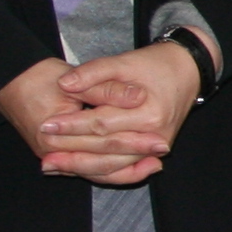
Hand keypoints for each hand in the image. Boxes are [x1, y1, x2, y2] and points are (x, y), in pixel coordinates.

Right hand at [0, 55, 169, 184]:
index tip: (160, 136)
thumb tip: (138, 97)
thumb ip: (106, 90)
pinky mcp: (58, 158)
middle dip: (135, 156)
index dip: (133, 139)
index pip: (102, 140)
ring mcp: (53, 158)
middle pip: (102, 160)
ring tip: (155, 164)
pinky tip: (135, 167)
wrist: (11, 81)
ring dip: (126, 170)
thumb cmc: (40, 77)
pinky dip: (111, 171)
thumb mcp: (74, 79)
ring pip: (96, 171)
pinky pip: (89, 171)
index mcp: (54, 134)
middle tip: (163, 149)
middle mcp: (52, 153)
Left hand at [49, 43, 203, 179]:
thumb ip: (94, 72)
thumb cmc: (154, 64)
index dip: (72, 125)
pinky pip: (126, 167)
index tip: (46, 124)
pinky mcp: (154, 150)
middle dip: (72, 151)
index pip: (102, 124)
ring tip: (53, 165)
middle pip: (106, 149)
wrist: (188, 70)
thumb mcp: (124, 62)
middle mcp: (155, 135)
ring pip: (114, 165)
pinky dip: (101, 170)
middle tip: (43, 153)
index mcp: (148, 113)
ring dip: (82, 167)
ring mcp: (157, 145)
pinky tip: (77, 169)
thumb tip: (65, 84)